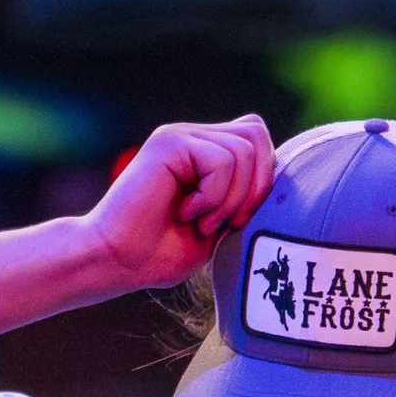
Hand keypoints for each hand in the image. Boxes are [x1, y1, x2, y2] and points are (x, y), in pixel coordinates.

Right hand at [86, 116, 275, 289]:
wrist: (116, 261)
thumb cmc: (160, 254)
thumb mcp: (218, 226)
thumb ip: (243, 196)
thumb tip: (279, 177)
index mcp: (205, 152)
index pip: (258, 138)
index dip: (262, 179)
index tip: (238, 221)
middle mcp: (194, 136)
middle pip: (258, 137)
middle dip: (255, 189)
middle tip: (227, 224)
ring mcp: (181, 135)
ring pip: (244, 151)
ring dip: (231, 199)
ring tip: (202, 223)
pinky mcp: (169, 142)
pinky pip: (221, 161)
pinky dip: (214, 198)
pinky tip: (187, 213)